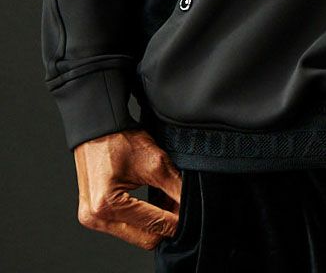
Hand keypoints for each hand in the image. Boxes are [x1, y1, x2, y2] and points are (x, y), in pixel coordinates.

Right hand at [74, 128, 181, 249]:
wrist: (96, 128)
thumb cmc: (120, 139)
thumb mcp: (154, 162)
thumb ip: (175, 187)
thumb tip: (191, 206)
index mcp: (107, 205)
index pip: (153, 226)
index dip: (176, 222)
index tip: (192, 216)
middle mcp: (96, 218)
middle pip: (144, 238)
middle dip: (166, 225)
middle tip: (181, 209)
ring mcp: (92, 219)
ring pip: (136, 235)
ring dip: (154, 223)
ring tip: (168, 203)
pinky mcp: (94, 216)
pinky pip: (125, 227)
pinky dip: (142, 219)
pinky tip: (154, 204)